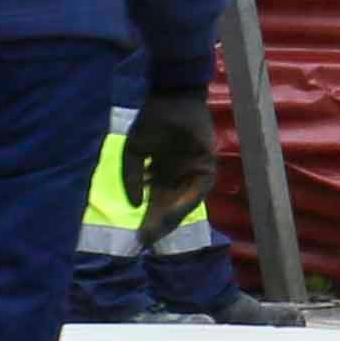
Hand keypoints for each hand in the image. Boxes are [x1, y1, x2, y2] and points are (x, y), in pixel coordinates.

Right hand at [126, 91, 217, 248]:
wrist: (170, 99)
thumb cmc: (150, 123)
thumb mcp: (133, 153)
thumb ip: (133, 178)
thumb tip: (134, 205)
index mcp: (162, 175)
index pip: (157, 203)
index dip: (149, 219)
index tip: (139, 237)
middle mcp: (178, 176)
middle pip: (170, 207)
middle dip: (158, 224)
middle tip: (146, 240)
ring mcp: (193, 171)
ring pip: (185, 201)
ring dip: (172, 217)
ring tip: (157, 230)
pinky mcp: (206, 164)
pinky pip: (199, 188)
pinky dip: (186, 200)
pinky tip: (172, 211)